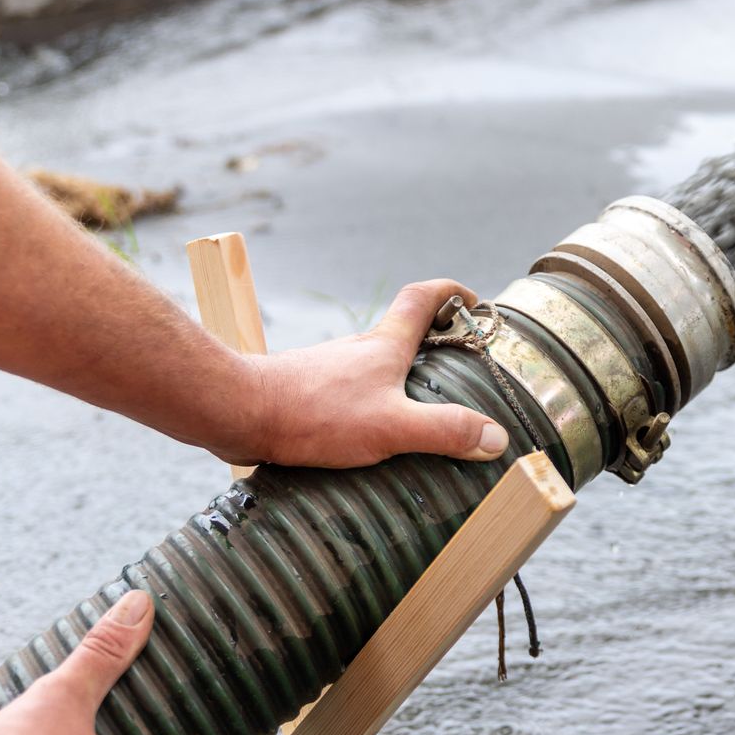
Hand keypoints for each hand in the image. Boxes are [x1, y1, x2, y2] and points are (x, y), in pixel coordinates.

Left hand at [227, 278, 511, 468]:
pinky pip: (350, 394)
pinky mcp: (310, 394)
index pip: (423, 298)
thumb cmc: (314, 413)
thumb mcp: (392, 426)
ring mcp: (332, 370)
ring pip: (375, 367)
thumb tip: (495, 437)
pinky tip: (369, 441)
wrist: (239, 413)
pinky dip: (370, 406)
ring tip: (419, 417)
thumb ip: (445, 431)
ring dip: (400, 381)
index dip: (451, 293)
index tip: (473, 302)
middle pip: (403, 333)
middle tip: (459, 370)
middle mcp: (360, 350)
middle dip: (434, 345)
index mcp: (386, 345)